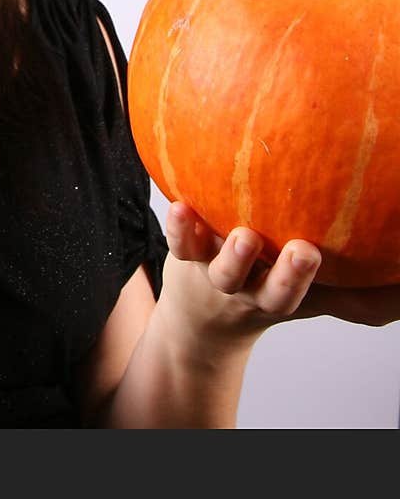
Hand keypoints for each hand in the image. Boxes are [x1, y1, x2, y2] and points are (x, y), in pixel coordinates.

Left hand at [157, 202, 322, 355]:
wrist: (198, 326)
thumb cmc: (262, 292)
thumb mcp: (304, 294)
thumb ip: (351, 290)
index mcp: (279, 296)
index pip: (299, 293)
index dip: (306, 278)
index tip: (317, 252)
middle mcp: (250, 288)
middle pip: (271, 291)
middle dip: (288, 275)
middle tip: (304, 251)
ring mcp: (215, 274)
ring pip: (224, 270)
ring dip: (234, 256)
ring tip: (244, 235)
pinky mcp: (185, 256)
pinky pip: (180, 244)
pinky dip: (178, 227)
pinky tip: (179, 204)